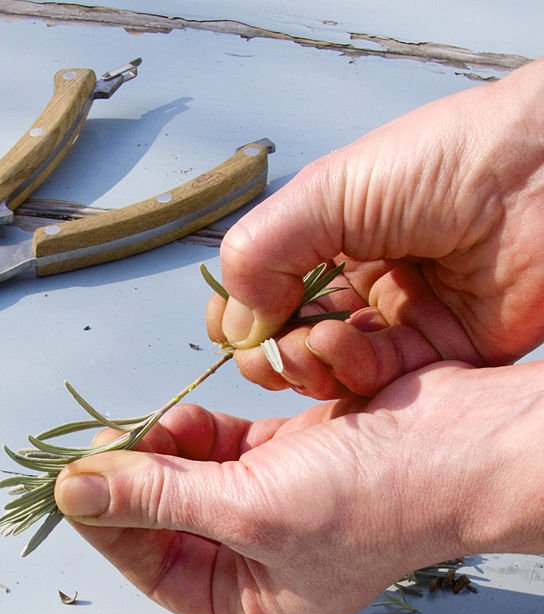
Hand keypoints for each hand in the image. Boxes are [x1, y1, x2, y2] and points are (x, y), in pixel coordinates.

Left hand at [54, 362, 543, 613]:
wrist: (464, 442)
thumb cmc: (377, 501)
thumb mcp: (251, 511)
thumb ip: (159, 498)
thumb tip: (76, 492)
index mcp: (252, 607)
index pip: (155, 570)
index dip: (108, 528)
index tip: (71, 485)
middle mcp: (256, 565)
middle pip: (164, 523)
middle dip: (131, 485)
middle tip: (98, 446)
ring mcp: (269, 509)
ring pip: (187, 481)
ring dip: (160, 452)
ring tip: (142, 428)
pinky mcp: (284, 460)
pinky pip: (219, 449)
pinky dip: (195, 432)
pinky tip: (179, 418)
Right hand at [207, 58, 543, 398]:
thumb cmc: (449, 161)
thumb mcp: (330, 191)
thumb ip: (264, 251)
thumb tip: (234, 322)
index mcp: (332, 238)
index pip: (266, 293)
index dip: (242, 318)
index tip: (231, 331)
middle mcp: (362, 283)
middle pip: (291, 341)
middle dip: (270, 352)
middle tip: (268, 348)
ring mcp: (398, 322)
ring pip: (329, 370)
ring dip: (307, 364)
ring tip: (315, 342)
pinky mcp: (436, 356)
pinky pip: (378, 385)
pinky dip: (352, 373)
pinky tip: (347, 348)